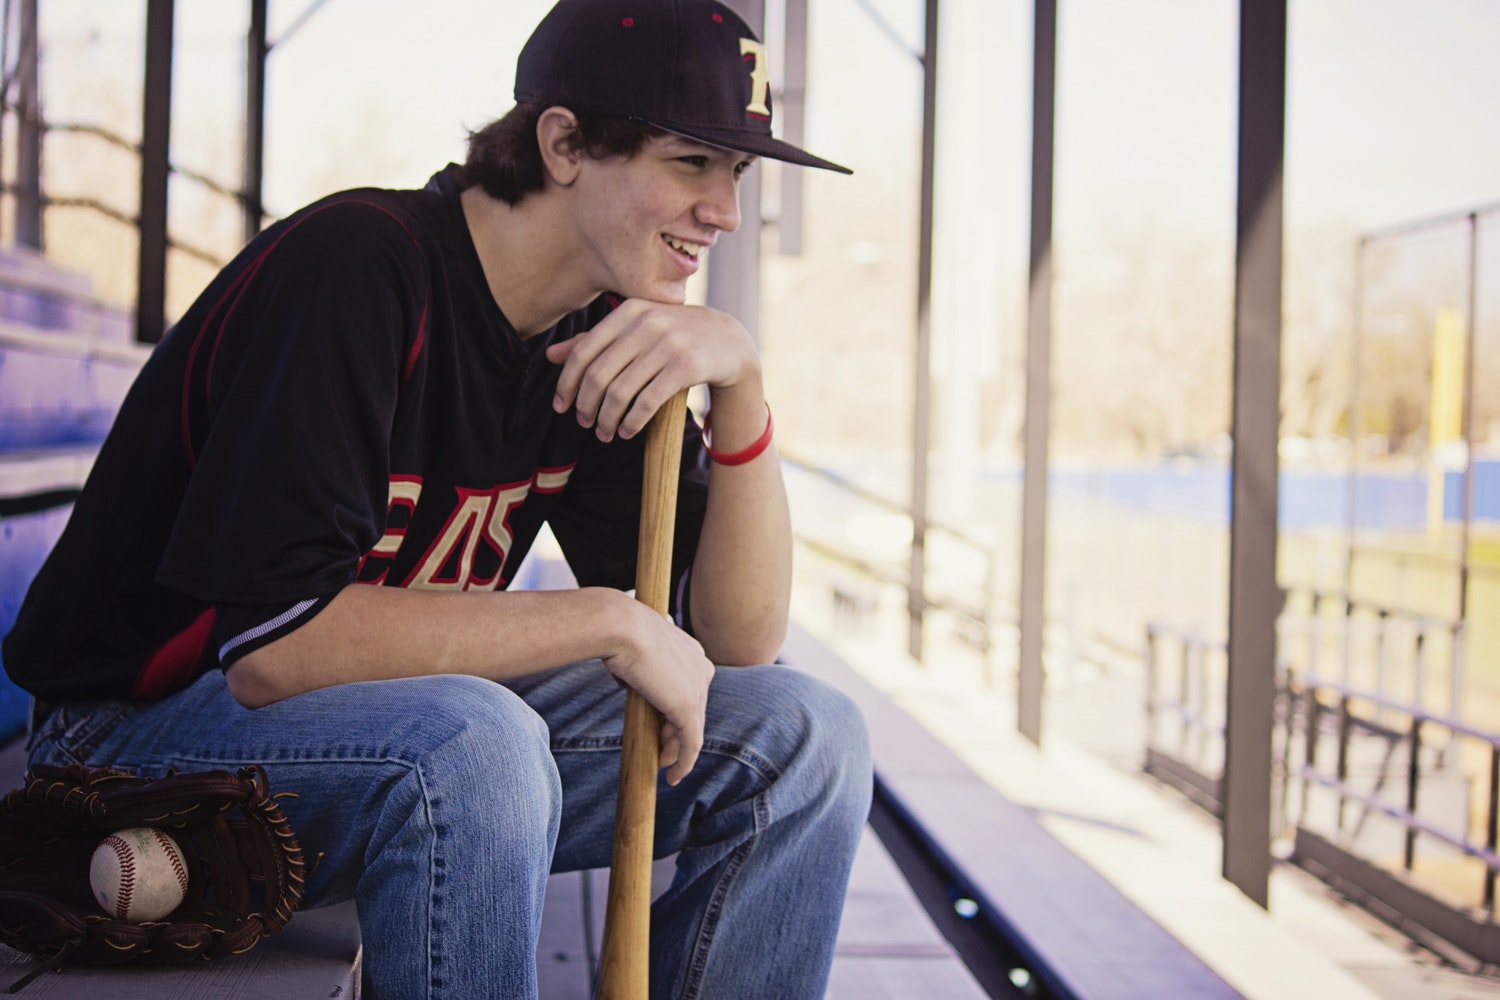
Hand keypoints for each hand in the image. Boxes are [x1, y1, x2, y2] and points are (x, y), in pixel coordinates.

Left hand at [546, 299, 757, 442]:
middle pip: (599, 374)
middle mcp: (646, 323)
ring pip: (621, 391)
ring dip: (608, 419)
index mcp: (629, 311)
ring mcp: (668, 343)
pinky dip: (632, 421)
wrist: (729, 340)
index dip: (566, 383)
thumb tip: (550, 356)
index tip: (560, 406)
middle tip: (584, 423)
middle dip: (586, 405)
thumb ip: (595, 340)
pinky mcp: (686, 366)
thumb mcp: (636, 329)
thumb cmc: (674, 336)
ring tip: (605, 433)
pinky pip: (647, 401)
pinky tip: (627, 432)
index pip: (584, 351)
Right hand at [602, 599, 715, 783]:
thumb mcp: (635, 649)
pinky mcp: (688, 708)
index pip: (688, 690)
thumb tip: (630, 682)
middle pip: (693, 712)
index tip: (660, 728)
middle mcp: (702, 669)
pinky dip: (683, 763)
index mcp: (693, 652)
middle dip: (674, 735)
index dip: (675, 712)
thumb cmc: (618, 632)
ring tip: (660, 766)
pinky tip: (674, 777)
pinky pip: (690, 744)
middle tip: (657, 753)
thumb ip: (640, 667)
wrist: (619, 627)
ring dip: (674, 751)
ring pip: (691, 731)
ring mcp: (698, 689)